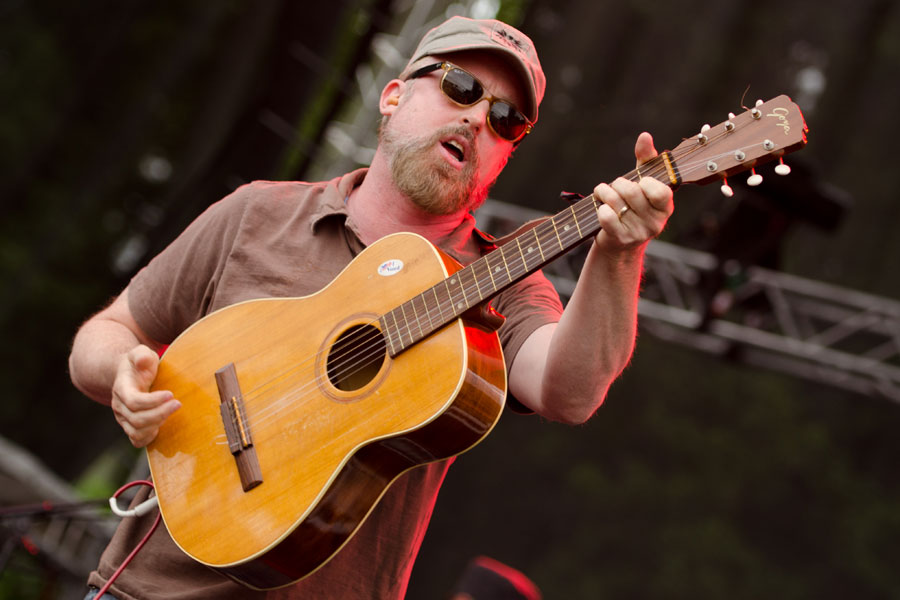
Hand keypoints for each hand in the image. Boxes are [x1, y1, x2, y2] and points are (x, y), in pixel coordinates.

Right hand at [110, 345, 179, 447]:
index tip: (171, 394)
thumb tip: (142, 361)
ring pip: (136, 432)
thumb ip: (141, 354)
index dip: (152, 401)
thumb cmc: (140, 364)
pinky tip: (162, 425)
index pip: (133, 401)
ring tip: (172, 411)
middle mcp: (119, 406)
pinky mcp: (130, 427)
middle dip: (160, 413)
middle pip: (137, 419)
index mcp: (121, 389)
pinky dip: (149, 437)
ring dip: (157, 425)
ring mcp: (124, 419)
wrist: (131, 374)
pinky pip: (137, 440)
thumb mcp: (140, 352)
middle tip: (178, 403)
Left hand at [591, 132, 673, 251]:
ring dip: (604, 192)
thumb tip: (645, 136)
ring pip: (615, 201)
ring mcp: (639, 233)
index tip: (639, 182)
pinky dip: (599, 207)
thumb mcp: (642, 182)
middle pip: (631, 191)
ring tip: (603, 194)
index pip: (659, 191)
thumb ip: (646, 158)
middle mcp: (656, 222)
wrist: (620, 243)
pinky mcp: (621, 239)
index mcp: (666, 207)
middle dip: (617, 184)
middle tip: (614, 186)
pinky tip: (600, 208)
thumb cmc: (633, 207)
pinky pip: (605, 215)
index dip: (644, 182)